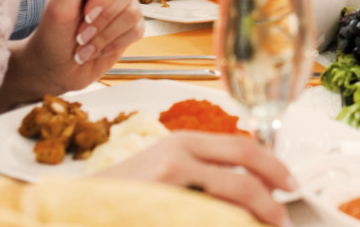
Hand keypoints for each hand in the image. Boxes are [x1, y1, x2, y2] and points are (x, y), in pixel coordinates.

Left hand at [0, 0, 144, 107]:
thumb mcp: (59, 6)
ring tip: (84, 44)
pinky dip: (114, 44)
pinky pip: (138, 29)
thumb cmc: (51, 35)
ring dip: (105, 35)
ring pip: (134, 11)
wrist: (54, 69)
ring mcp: (121, 4)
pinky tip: (96, 49)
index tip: (86, 13)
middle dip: (104, 17)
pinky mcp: (131, 26)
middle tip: (81, 33)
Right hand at [96, 131, 298, 225]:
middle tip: (281, 220)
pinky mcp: (161, 208)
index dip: (274, 168)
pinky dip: (223, 224)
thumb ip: (203, 173)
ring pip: (229, 204)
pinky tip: (228, 226)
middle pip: (244, 177)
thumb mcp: (164, 169)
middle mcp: (177, 156)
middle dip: (270, 203)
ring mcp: (166, 183)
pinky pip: (206, 219)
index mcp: (183, 142)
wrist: (70, 209)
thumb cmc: (119, 195)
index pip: (244, 149)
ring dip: (248, 220)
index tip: (289, 185)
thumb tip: (247, 192)